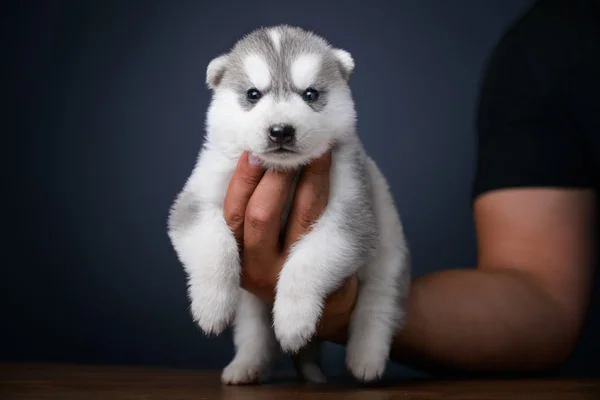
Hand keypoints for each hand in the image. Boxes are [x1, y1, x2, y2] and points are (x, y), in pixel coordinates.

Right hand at [223, 151, 357, 339]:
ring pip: (299, 214)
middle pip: (259, 215)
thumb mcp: (260, 242)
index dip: (243, 180)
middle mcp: (255, 270)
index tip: (254, 149)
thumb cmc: (287, 261)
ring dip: (308, 175)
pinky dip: (326, 189)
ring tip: (316, 146)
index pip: (231, 213)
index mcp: (236, 257)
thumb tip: (257, 152)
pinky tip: (329, 165)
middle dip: (274, 176)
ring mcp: (289, 276)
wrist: (325, 308)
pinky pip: (325, 224)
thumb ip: (254, 206)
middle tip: (289, 145)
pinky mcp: (321, 275)